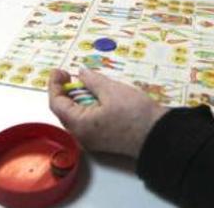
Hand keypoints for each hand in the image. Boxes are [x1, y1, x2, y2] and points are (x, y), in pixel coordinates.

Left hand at [48, 68, 166, 158]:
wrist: (158, 135)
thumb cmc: (135, 113)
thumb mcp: (112, 90)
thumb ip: (92, 80)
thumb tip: (81, 74)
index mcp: (79, 125)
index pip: (56, 103)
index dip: (55, 85)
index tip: (59, 71)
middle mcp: (82, 136)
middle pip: (64, 111)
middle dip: (66, 92)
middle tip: (71, 76)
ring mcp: (92, 140)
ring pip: (76, 117)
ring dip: (78, 99)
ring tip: (87, 84)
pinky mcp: (102, 140)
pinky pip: (87, 122)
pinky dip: (87, 107)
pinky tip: (97, 96)